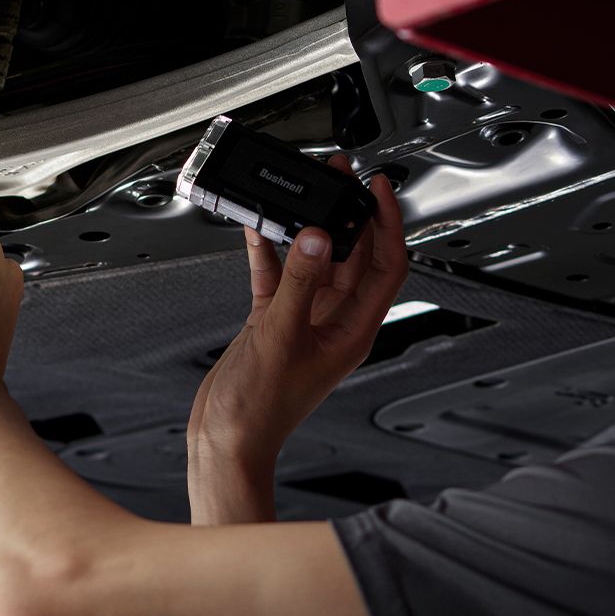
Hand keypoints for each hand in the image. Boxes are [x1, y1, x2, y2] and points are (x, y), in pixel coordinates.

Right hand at [188, 157, 407, 501]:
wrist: (226, 437)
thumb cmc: (262, 408)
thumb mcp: (281, 337)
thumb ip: (298, 284)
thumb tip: (317, 238)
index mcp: (354, 330)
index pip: (387, 265)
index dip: (387, 224)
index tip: (378, 189)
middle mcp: (333, 323)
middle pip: (353, 257)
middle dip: (348, 215)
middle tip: (339, 178)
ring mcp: (303, 321)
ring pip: (314, 262)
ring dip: (308, 228)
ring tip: (303, 192)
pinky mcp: (272, 322)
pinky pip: (277, 276)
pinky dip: (269, 251)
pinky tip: (259, 228)